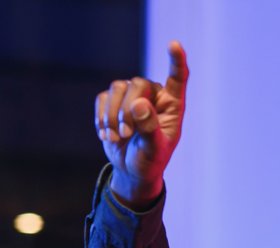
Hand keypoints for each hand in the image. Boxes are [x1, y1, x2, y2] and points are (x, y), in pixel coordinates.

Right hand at [94, 41, 189, 207]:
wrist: (131, 170)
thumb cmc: (150, 161)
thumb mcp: (154, 150)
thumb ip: (150, 128)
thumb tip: (139, 104)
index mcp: (172, 105)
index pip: (178, 78)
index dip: (176, 60)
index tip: (174, 44)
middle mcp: (154, 95)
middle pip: (137, 84)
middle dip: (127, 109)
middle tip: (126, 133)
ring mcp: (133, 96)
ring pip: (117, 88)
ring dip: (112, 115)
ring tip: (116, 138)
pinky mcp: (113, 102)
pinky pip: (102, 98)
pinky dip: (101, 118)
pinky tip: (106, 135)